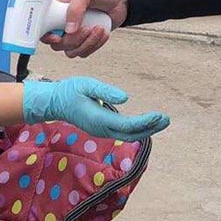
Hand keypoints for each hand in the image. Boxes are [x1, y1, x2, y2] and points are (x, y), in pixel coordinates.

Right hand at [22, 77, 168, 141]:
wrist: (54, 102)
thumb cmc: (69, 91)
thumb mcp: (86, 85)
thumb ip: (106, 91)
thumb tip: (126, 98)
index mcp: (99, 119)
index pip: (127, 125)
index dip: (145, 122)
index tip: (160, 115)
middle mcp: (102, 129)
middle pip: (132, 134)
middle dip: (150, 128)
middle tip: (166, 119)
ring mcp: (102, 131)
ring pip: (129, 135)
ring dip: (146, 129)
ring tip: (161, 121)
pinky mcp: (102, 129)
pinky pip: (123, 132)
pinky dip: (138, 129)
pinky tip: (146, 122)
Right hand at [43, 0, 127, 58]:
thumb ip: (75, 9)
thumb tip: (69, 29)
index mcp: (57, 8)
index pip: (42, 27)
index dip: (47, 35)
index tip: (58, 36)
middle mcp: (63, 22)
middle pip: (58, 44)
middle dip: (74, 39)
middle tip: (86, 28)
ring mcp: (75, 32)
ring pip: (71, 51)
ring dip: (87, 43)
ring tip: (97, 28)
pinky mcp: (86, 39)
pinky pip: (85, 52)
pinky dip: (95, 45)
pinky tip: (102, 32)